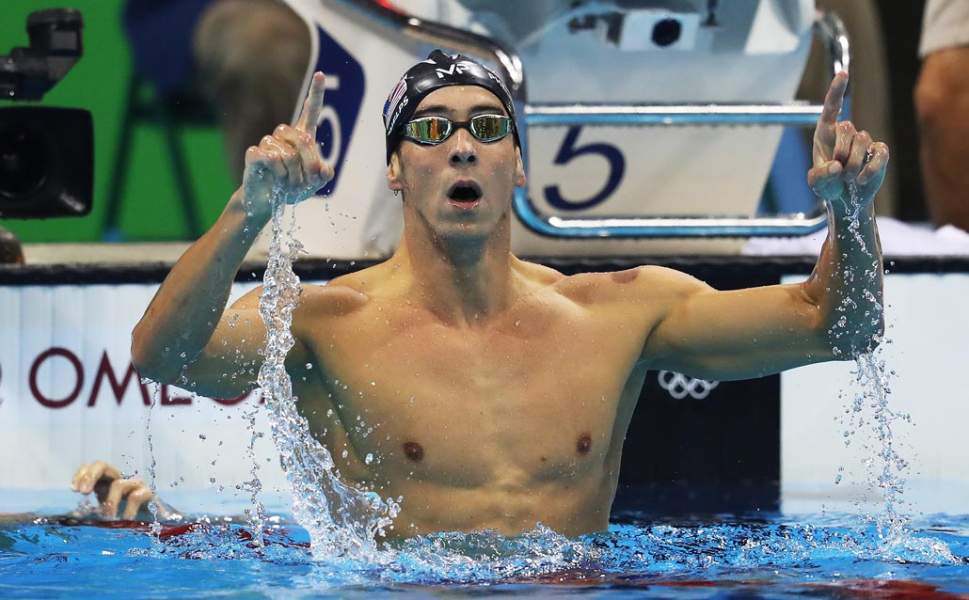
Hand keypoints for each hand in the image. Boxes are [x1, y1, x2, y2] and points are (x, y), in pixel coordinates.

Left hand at [71, 460, 157, 520]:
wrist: (153, 523)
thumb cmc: (124, 518)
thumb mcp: (102, 514)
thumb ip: (89, 512)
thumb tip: (70, 518)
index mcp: (104, 483)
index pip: (90, 468)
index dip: (81, 474)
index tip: (74, 490)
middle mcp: (118, 479)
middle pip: (102, 465)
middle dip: (90, 476)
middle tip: (83, 493)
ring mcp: (134, 485)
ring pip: (118, 484)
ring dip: (110, 501)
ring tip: (107, 517)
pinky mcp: (148, 494)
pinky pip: (136, 496)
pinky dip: (128, 509)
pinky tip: (125, 519)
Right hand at [240, 71, 334, 220]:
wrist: (268, 201)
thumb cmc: (292, 188)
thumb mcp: (314, 183)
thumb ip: (323, 175)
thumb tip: (324, 168)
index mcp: (302, 137)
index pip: (311, 111)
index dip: (315, 93)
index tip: (319, 74)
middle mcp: (284, 136)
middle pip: (301, 137)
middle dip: (308, 162)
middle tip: (306, 180)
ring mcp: (268, 144)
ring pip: (285, 152)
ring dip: (292, 173)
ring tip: (289, 183)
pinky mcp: (254, 155)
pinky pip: (269, 157)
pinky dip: (277, 172)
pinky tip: (275, 178)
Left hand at [808, 71, 889, 214]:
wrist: (846, 199)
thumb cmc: (828, 185)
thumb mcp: (817, 183)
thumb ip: (820, 175)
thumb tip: (835, 166)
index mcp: (826, 133)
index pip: (831, 107)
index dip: (837, 90)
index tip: (843, 73)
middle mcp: (845, 133)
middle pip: (847, 128)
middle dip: (841, 151)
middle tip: (839, 170)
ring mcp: (864, 141)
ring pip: (862, 140)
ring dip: (853, 163)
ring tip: (848, 177)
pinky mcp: (879, 152)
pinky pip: (878, 154)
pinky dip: (870, 169)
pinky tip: (862, 180)